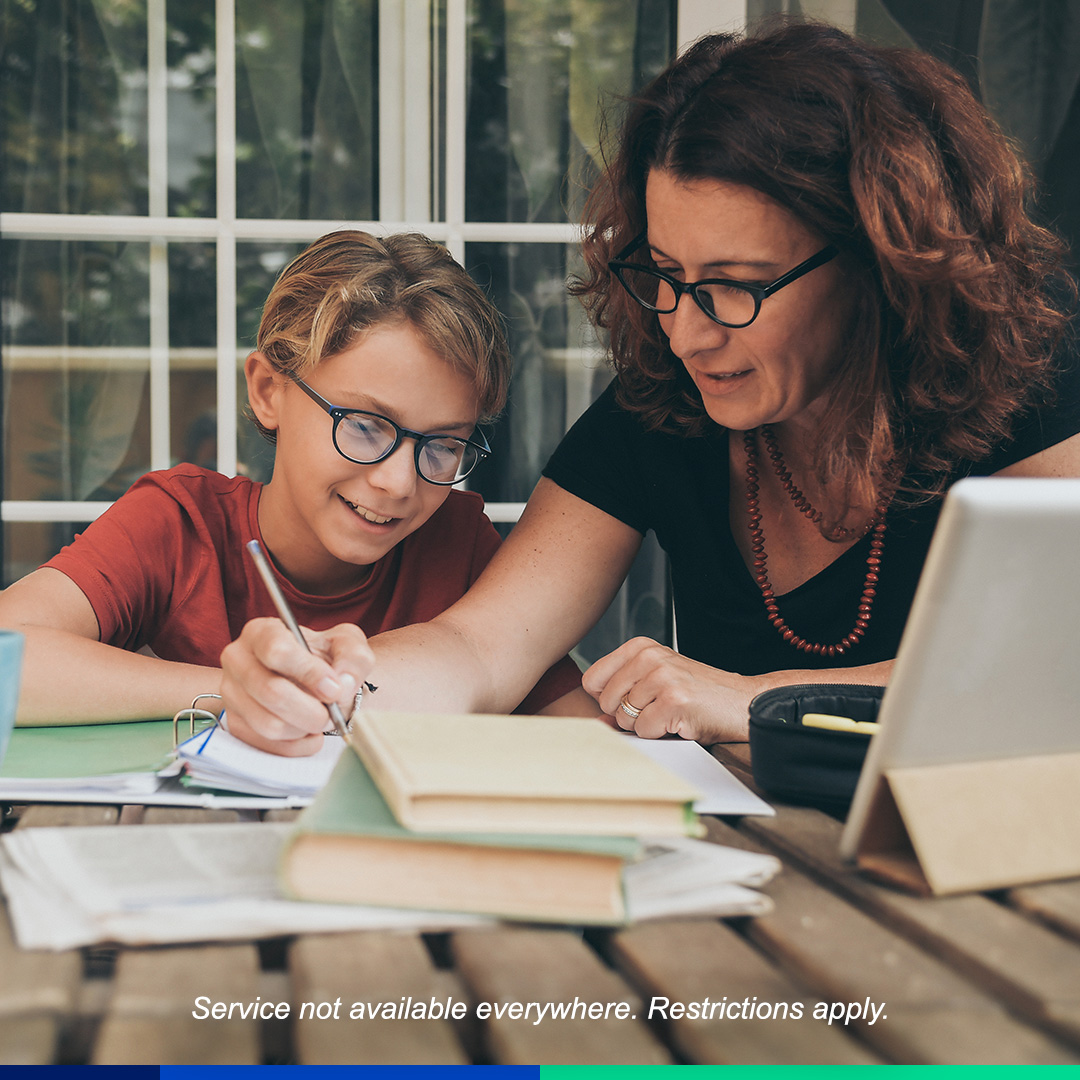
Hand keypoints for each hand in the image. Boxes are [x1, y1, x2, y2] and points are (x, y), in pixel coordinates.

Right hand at [219, 618, 374, 755]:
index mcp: (261, 632)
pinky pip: (267, 745)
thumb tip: (341, 684)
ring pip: (269, 724)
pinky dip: (297, 745)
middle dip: (311, 710)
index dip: (309, 673)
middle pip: (271, 692)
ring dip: (305, 728)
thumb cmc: (326, 657)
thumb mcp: (347, 644)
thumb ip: (353, 658)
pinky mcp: (235, 723)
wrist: (314, 680)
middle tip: (332, 712)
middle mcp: (238, 660)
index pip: (276, 651)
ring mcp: (232, 694)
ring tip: (321, 719)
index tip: (333, 688)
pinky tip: (309, 732)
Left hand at [582, 636, 760, 742]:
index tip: (632, 698)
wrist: (742, 702)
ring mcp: (662, 677)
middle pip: (605, 702)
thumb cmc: (699, 694)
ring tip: (670, 713)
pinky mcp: (673, 700)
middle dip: (627, 715)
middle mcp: (649, 657)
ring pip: (624, 718)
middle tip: (657, 708)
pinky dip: (660, 734)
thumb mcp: (656, 683)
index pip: (592, 679)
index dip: (607, 698)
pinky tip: (680, 721)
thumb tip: (595, 722)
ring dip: (646, 725)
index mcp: (640, 647)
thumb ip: (622, 696)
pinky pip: (644, 730)